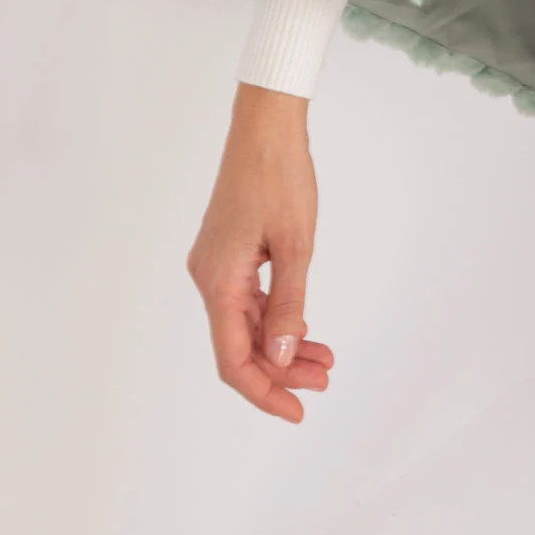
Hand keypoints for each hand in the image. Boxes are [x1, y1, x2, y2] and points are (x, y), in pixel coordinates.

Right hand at [187, 83, 336, 421]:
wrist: (265, 125)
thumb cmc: (279, 176)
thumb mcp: (295, 244)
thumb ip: (289, 303)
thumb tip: (281, 357)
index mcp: (218, 281)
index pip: (233, 359)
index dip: (263, 392)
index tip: (297, 410)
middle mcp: (209, 277)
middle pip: (240, 344)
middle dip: (280, 370)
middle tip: (324, 380)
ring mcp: (217, 264)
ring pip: (246, 322)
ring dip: (281, 344)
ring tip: (324, 359)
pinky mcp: (229, 250)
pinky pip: (248, 298)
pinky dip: (275, 316)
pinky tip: (302, 327)